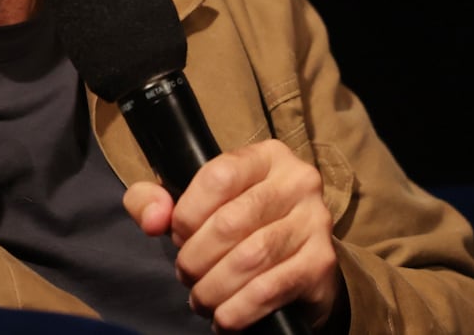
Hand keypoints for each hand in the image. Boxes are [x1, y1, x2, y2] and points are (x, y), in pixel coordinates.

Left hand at [123, 139, 343, 331]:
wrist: (299, 264)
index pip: (218, 176)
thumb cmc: (240, 227)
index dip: (188, 213)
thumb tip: (151, 219)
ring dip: (214, 287)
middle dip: (196, 257)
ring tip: (201, 298)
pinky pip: (270, 289)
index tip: (178, 236)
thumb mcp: (193, 203)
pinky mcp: (321, 263)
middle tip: (186, 274)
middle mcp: (298, 182)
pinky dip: (239, 309)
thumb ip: (154, 200)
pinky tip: (224, 317)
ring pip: (250, 258)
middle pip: (230, 222)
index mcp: (266, 157)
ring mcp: (315, 222)